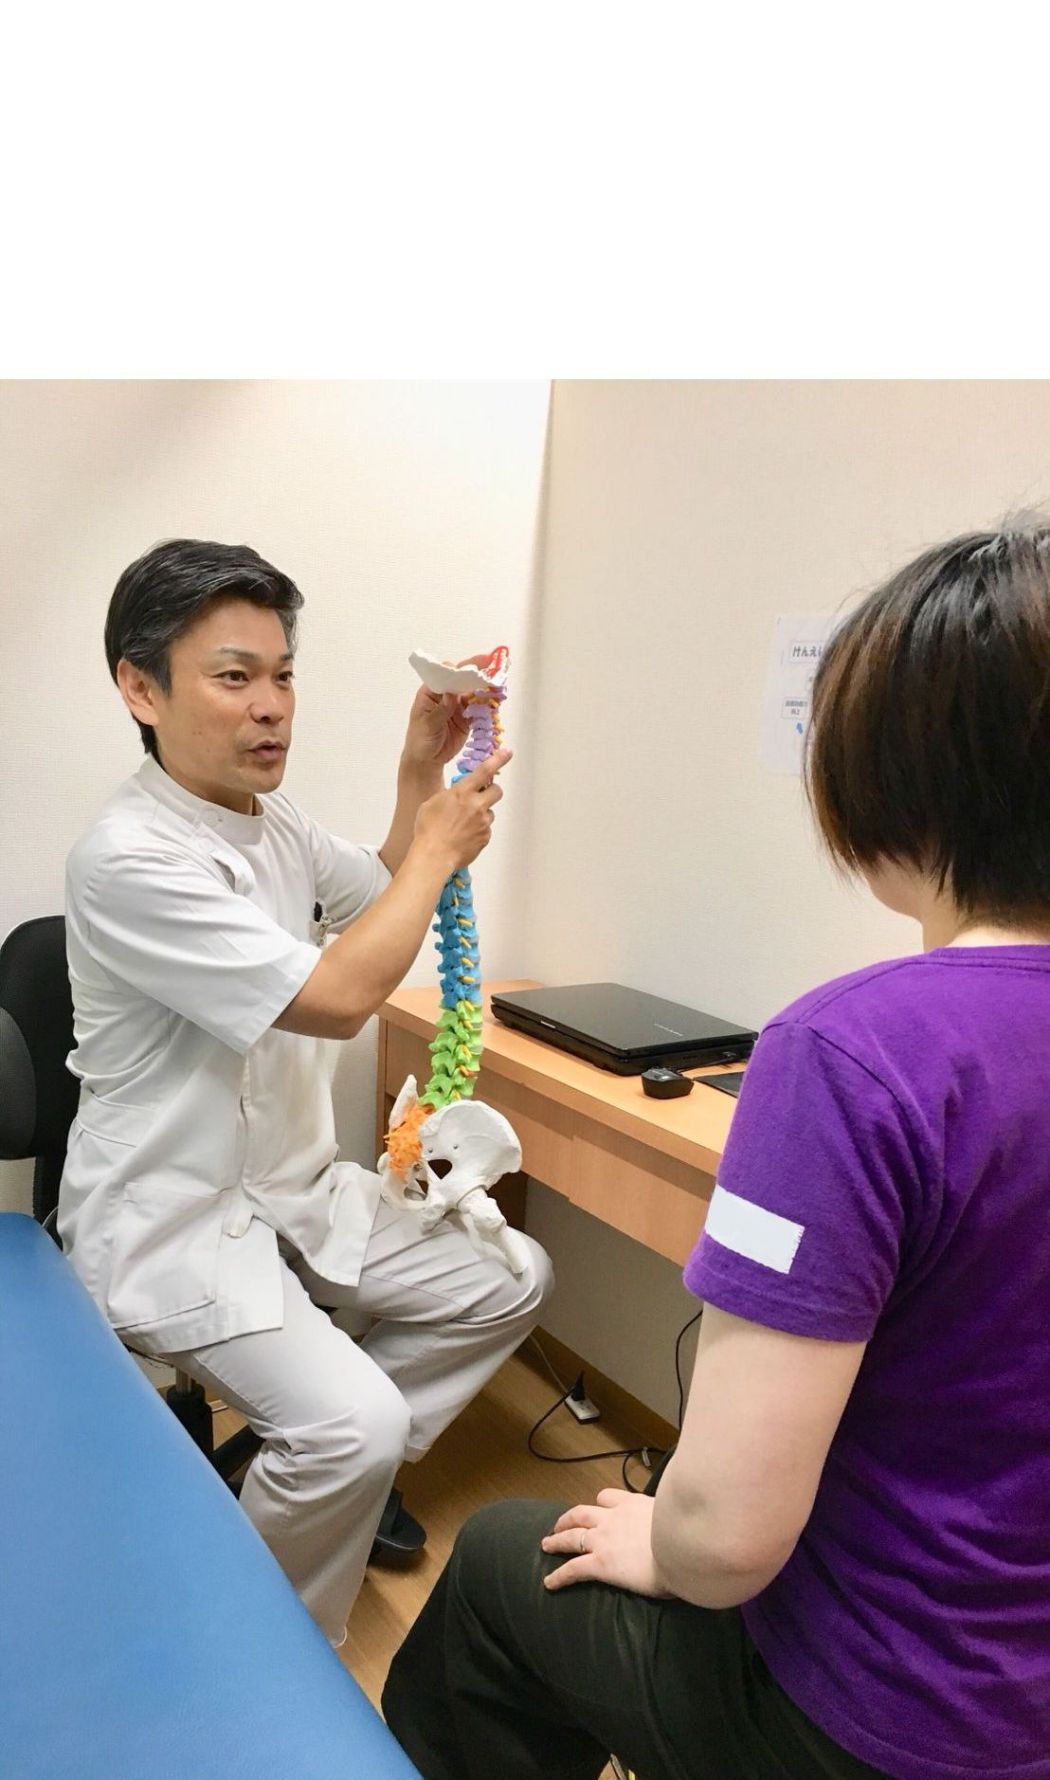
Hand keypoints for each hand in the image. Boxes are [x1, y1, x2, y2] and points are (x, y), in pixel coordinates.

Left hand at [401, 655, 496, 773]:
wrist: (427, 760)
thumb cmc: (420, 740)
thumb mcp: (428, 725)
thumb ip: (440, 710)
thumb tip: (451, 694)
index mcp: (431, 692)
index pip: (444, 674)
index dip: (459, 669)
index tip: (472, 668)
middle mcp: (445, 695)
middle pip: (462, 679)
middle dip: (478, 672)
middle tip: (493, 666)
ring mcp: (457, 705)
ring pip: (473, 692)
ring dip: (486, 687)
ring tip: (500, 682)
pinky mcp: (467, 717)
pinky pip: (479, 707)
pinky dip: (489, 704)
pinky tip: (498, 699)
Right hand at [413, 747, 511, 872]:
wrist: (434, 855)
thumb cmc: (428, 829)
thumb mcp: (433, 802)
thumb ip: (450, 794)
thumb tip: (457, 794)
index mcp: (462, 792)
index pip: (485, 771)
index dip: (498, 759)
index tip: (508, 752)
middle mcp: (476, 805)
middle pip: (497, 790)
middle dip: (491, 792)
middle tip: (480, 797)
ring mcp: (483, 822)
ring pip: (490, 812)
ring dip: (482, 814)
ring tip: (464, 824)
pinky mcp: (485, 837)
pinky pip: (486, 829)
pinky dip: (478, 830)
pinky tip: (464, 836)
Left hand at [540, 1490, 673, 1597]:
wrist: (681, 1547)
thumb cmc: (686, 1534)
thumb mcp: (676, 1515)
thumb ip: (667, 1517)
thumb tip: (677, 1524)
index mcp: (633, 1504)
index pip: (608, 1497)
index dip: (599, 1503)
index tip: (596, 1507)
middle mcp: (614, 1517)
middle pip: (582, 1513)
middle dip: (568, 1518)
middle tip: (560, 1525)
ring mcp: (604, 1539)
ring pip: (572, 1536)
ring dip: (557, 1539)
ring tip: (547, 1544)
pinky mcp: (599, 1563)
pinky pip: (573, 1569)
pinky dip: (559, 1575)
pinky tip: (549, 1582)